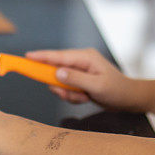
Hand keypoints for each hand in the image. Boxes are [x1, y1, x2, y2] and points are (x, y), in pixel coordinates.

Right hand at [25, 48, 142, 110]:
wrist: (128, 98)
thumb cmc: (117, 90)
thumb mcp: (97, 86)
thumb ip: (76, 79)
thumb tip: (56, 72)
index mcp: (85, 57)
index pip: (58, 56)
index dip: (41, 56)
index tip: (26, 57)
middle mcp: (81, 61)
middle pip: (56, 70)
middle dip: (60, 86)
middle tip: (68, 94)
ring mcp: (79, 70)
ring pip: (60, 82)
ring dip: (68, 93)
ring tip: (83, 97)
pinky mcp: (79, 79)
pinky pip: (66, 88)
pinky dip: (72, 96)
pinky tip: (85, 98)